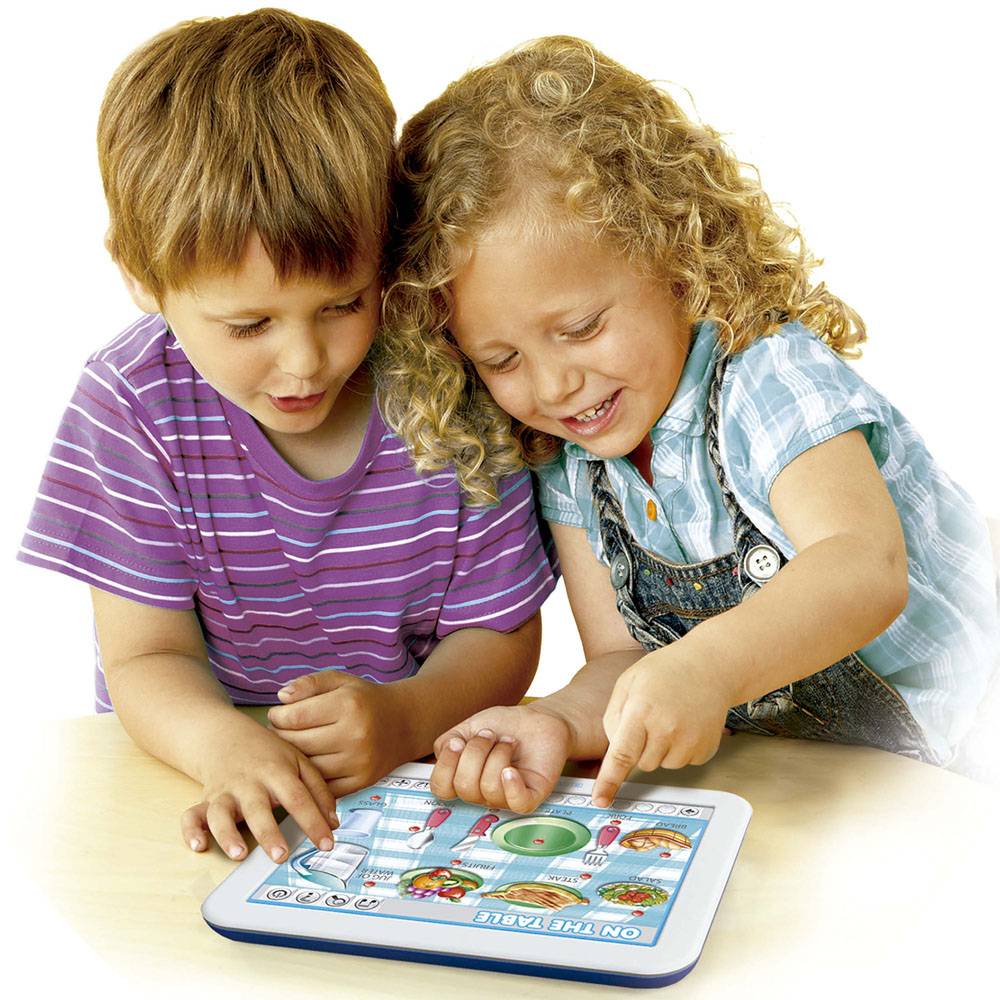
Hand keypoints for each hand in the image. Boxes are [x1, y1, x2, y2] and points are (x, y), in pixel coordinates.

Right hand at [182, 714, 336, 861]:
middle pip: (259, 808)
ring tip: (239, 853)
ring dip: (228, 834)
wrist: (226, 735)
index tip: (326, 844)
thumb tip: (333, 823)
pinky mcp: (206, 799)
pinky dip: (191, 831)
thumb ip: (318, 790)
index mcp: (277, 771)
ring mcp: (225, 791)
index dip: (314, 822)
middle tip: (281, 855)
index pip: (298, 798)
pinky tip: (198, 845)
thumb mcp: (298, 762)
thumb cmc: (268, 753)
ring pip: (222, 813)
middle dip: (269, 833)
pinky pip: (192, 815)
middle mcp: (250, 782)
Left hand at [267, 670, 406, 796]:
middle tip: (279, 732)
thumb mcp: (341, 681)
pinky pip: (323, 786)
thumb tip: (282, 697)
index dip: (277, 716)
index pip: (294, 717)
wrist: (404, 723)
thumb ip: (310, 683)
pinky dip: (311, 777)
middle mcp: (355, 735)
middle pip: (297, 744)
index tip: (277, 715)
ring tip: (294, 746)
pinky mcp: (361, 781)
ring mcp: (359, 761)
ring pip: (307, 767)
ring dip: (293, 759)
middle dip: (281, 737)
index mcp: (348, 705)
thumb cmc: (366, 700)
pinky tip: (310, 763)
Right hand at [431, 704, 572, 812]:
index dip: (446, 766)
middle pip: (465, 787)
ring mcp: (505, 796)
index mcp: (464, 777)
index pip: (441, 788)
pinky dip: (512, 785)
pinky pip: (516, 803)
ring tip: (509, 741)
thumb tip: (444, 754)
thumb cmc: (503, 726)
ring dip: (498, 755)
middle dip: (476, 752)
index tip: (458, 742)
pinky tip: (512, 769)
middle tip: (490, 735)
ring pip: (488, 789)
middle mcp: (481, 792)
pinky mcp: (530, 797)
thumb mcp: (468, 726)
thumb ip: (446, 741)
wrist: (537, 720)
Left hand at [593, 651, 731, 806]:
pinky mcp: (705, 749)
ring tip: (669, 718)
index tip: (600, 800)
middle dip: (639, 748)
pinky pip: (682, 762)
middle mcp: (667, 729)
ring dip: (660, 749)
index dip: (609, 781)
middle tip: (649, 719)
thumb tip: (613, 751)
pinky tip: (684, 724)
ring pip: (662, 765)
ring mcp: (689, 741)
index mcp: (642, 711)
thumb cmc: (664, 671)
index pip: (621, 755)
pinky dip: (679, 749)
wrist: (709, 666)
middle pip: (641, 763)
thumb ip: (613, 717)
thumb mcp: (627, 683)